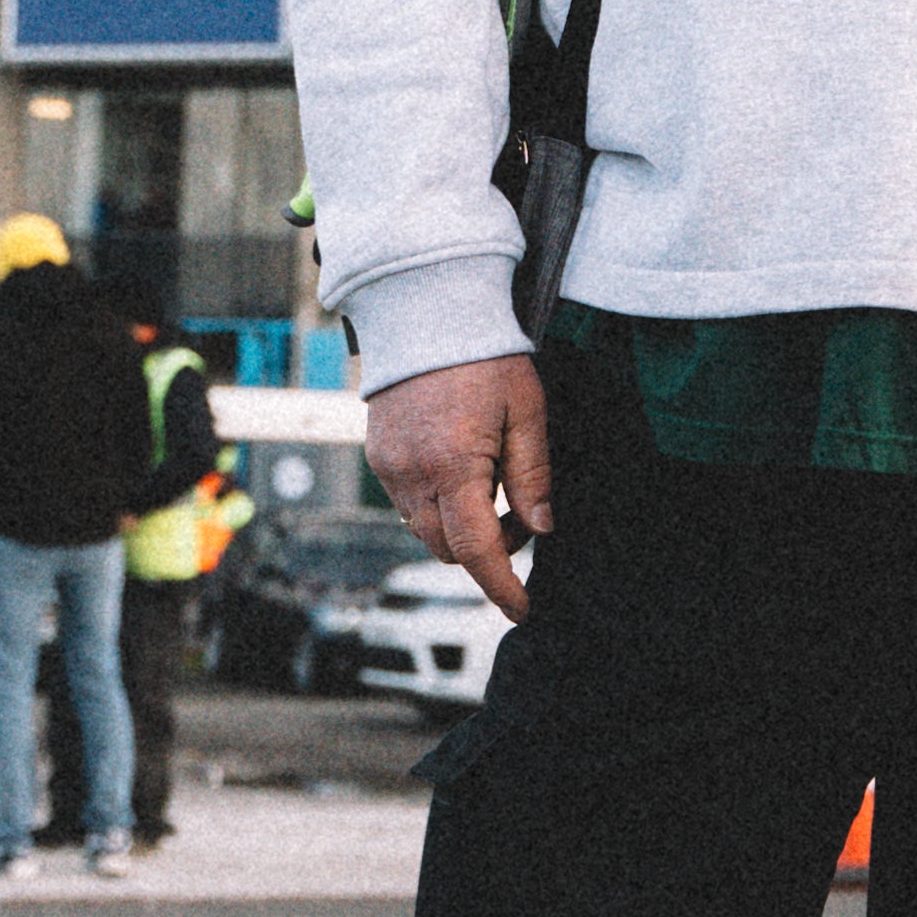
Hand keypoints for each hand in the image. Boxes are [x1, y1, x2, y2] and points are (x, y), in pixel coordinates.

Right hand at [369, 353, 551, 621]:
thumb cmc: (486, 355)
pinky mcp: (377, 454)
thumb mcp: (527, 412)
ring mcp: (388, 466)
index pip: (476, 550)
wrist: (426, 306)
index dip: (501, 586)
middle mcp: (411, 474)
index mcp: (453, 466)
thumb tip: (540, 529)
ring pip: (424, 529)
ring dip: (460, 527)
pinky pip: (407, 502)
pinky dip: (436, 503)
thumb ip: (533, 476)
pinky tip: (461, 468)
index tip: (522, 609)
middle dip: (486, 550)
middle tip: (520, 519)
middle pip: (447, 548)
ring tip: (493, 484)